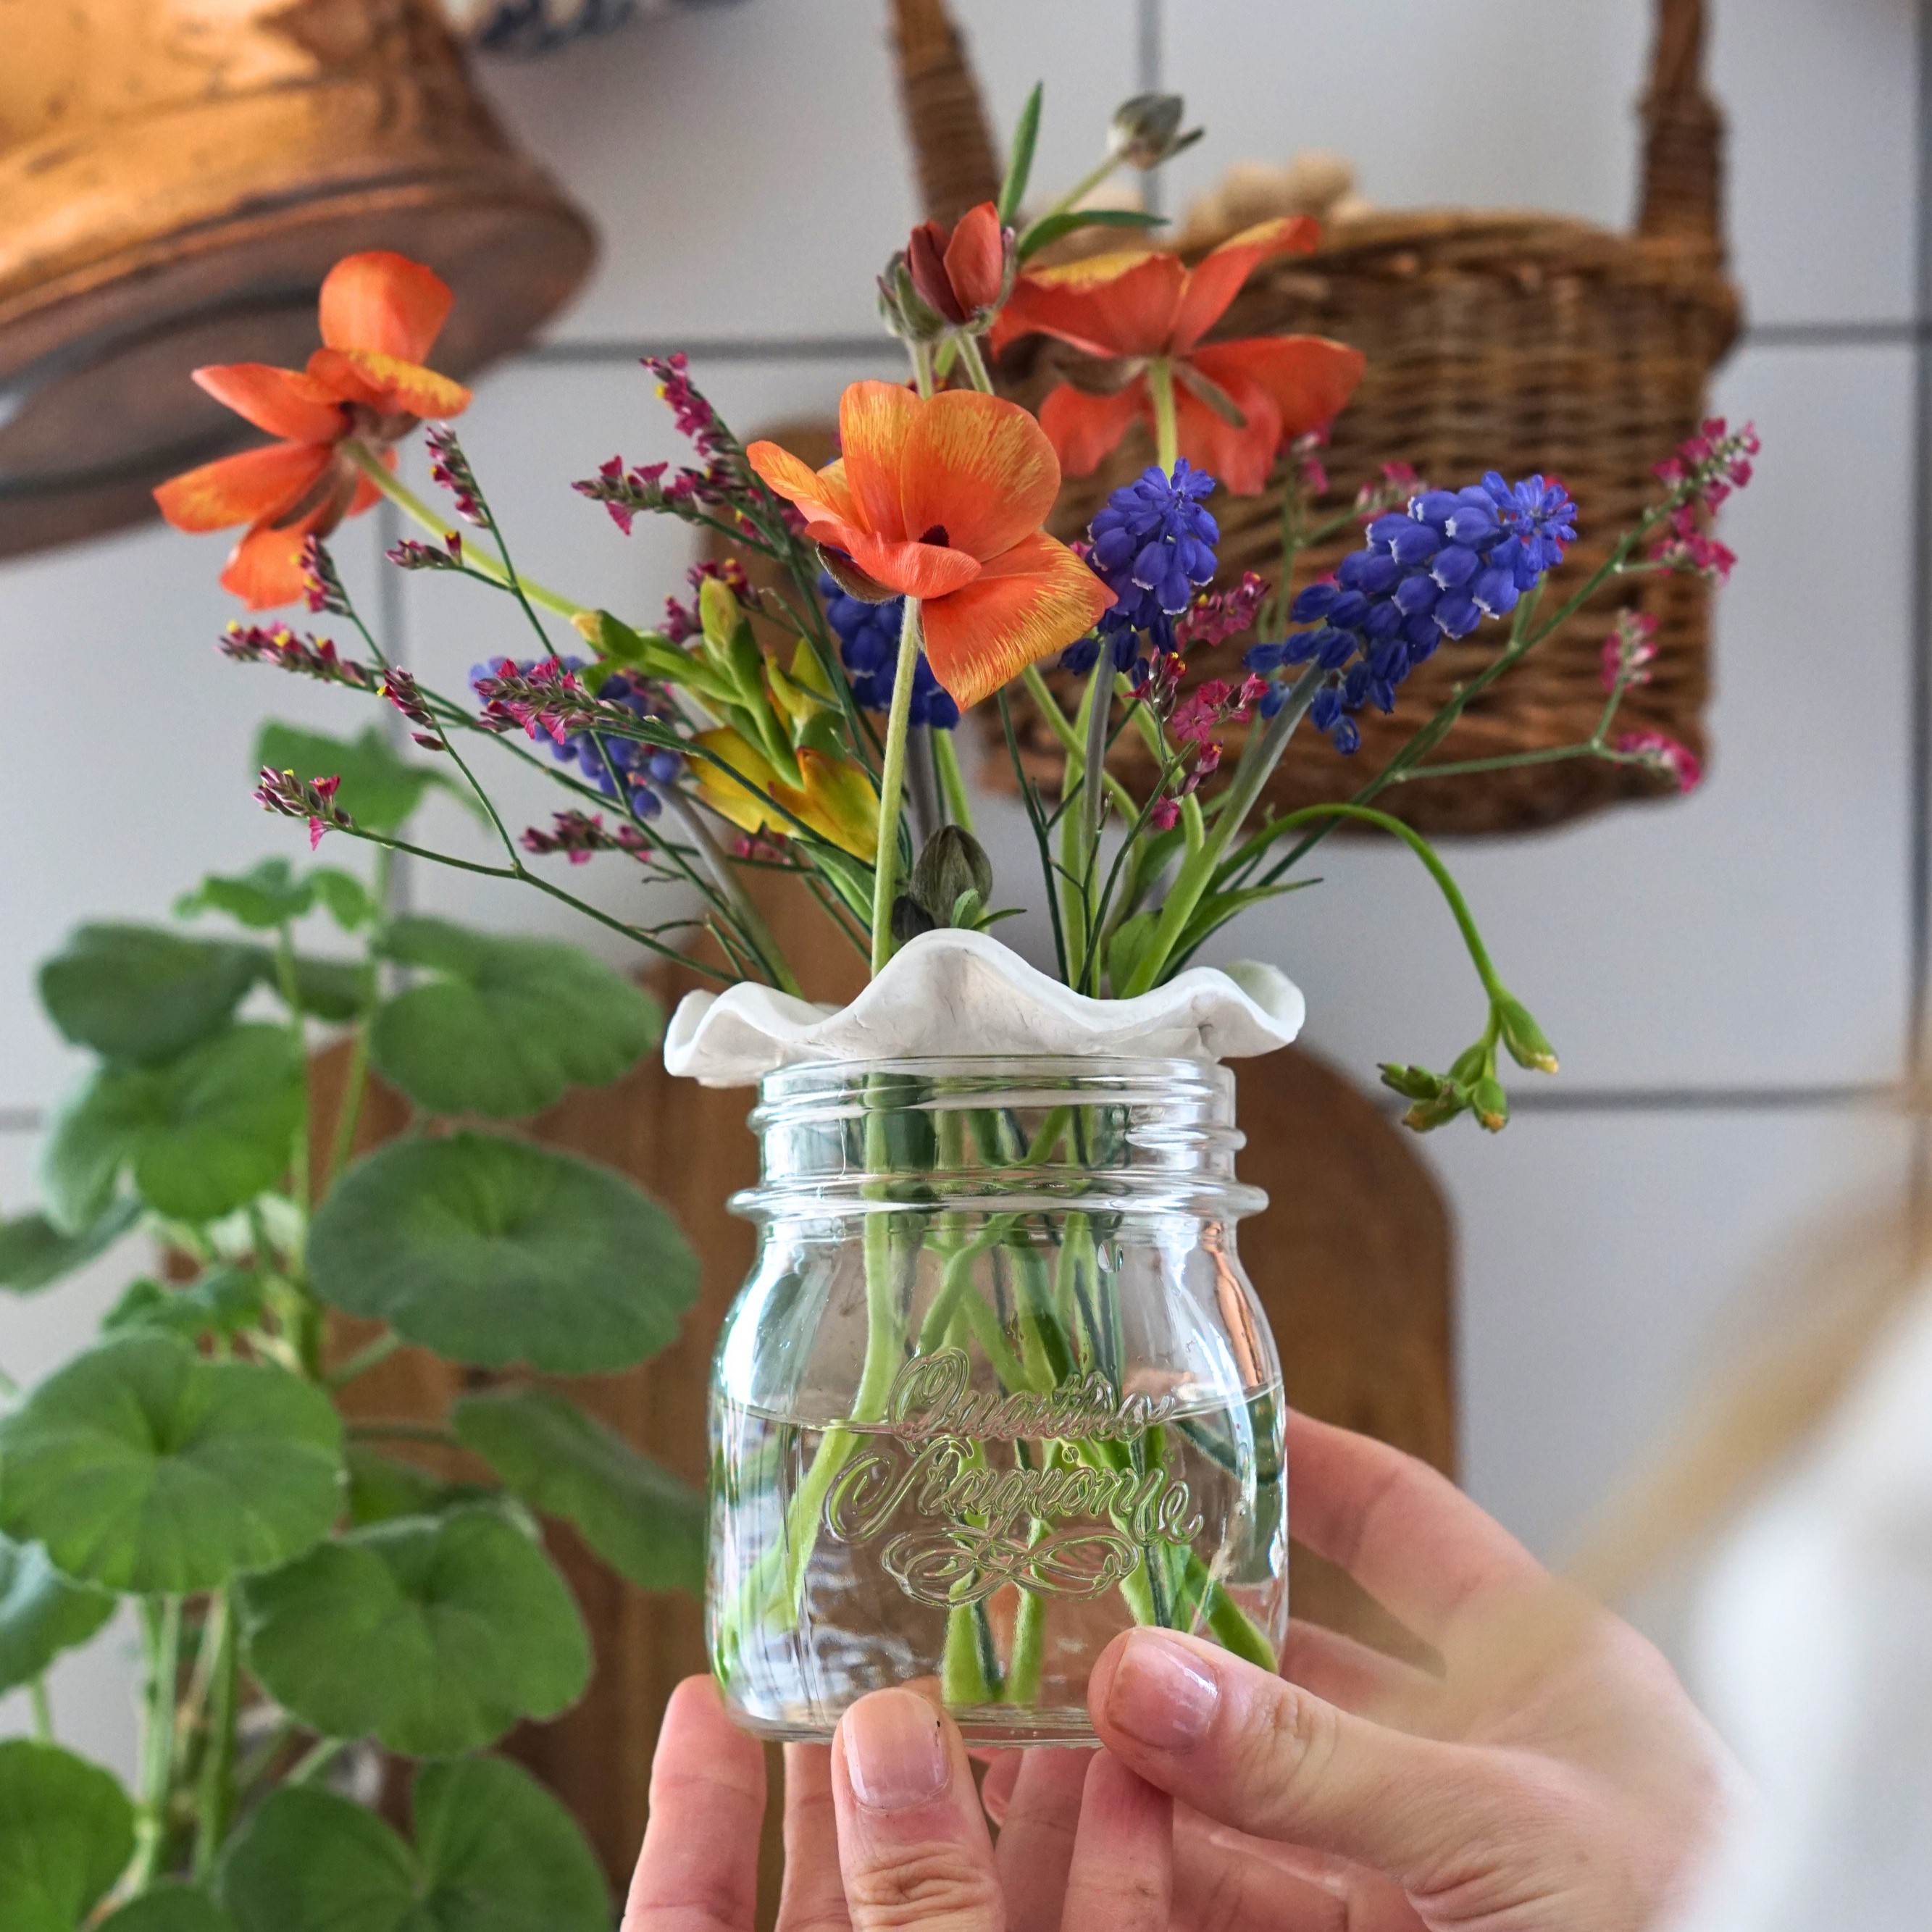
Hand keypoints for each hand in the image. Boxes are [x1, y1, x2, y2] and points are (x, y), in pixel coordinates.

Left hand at [624, 1675, 1170, 1930]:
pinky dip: (1121, 1870)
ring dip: (1025, 1792)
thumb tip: (884, 1730)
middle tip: (909, 1633)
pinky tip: (1139, 1775)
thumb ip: (906, 1907)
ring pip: (995, 1904)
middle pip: (859, 1886)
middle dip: (886, 1758)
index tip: (706, 1685)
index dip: (695, 1805)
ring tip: (1044, 1667)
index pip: (692, 1924)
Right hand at [1053, 1410, 1734, 1931]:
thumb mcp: (1506, 1814)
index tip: (1198, 1430)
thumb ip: (1316, 1755)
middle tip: (1078, 1610)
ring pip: (1263, 1792)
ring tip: (1054, 1725)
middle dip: (1188, 1644)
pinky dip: (1176, 1868)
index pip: (1402, 1526)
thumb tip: (1144, 1677)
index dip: (1302, 1469)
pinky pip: (1258, 1894)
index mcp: (1540, 1664)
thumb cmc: (1705, 1915)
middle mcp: (1476, 1754)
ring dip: (1162, 1765)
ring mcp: (1432, 1861)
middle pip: (1303, 1670)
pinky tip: (1104, 1834)